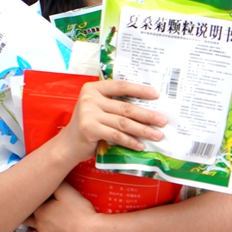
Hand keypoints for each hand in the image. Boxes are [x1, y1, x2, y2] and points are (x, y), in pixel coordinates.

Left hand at [26, 184, 102, 231]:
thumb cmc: (79, 210)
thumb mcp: (67, 190)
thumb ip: (56, 183)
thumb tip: (48, 178)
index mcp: (40, 210)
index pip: (29, 204)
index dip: (29, 200)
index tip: (29, 198)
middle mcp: (39, 225)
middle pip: (26, 220)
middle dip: (25, 216)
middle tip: (26, 212)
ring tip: (32, 229)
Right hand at [51, 78, 166, 154]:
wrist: (68, 144)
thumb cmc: (89, 125)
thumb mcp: (99, 109)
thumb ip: (115, 104)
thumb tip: (147, 107)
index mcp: (94, 88)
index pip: (121, 86)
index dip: (140, 90)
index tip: (157, 94)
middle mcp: (90, 98)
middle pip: (125, 107)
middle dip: (147, 115)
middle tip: (163, 120)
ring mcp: (88, 113)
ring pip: (123, 122)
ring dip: (143, 130)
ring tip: (157, 135)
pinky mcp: (89, 129)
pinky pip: (116, 135)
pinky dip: (130, 141)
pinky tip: (141, 145)